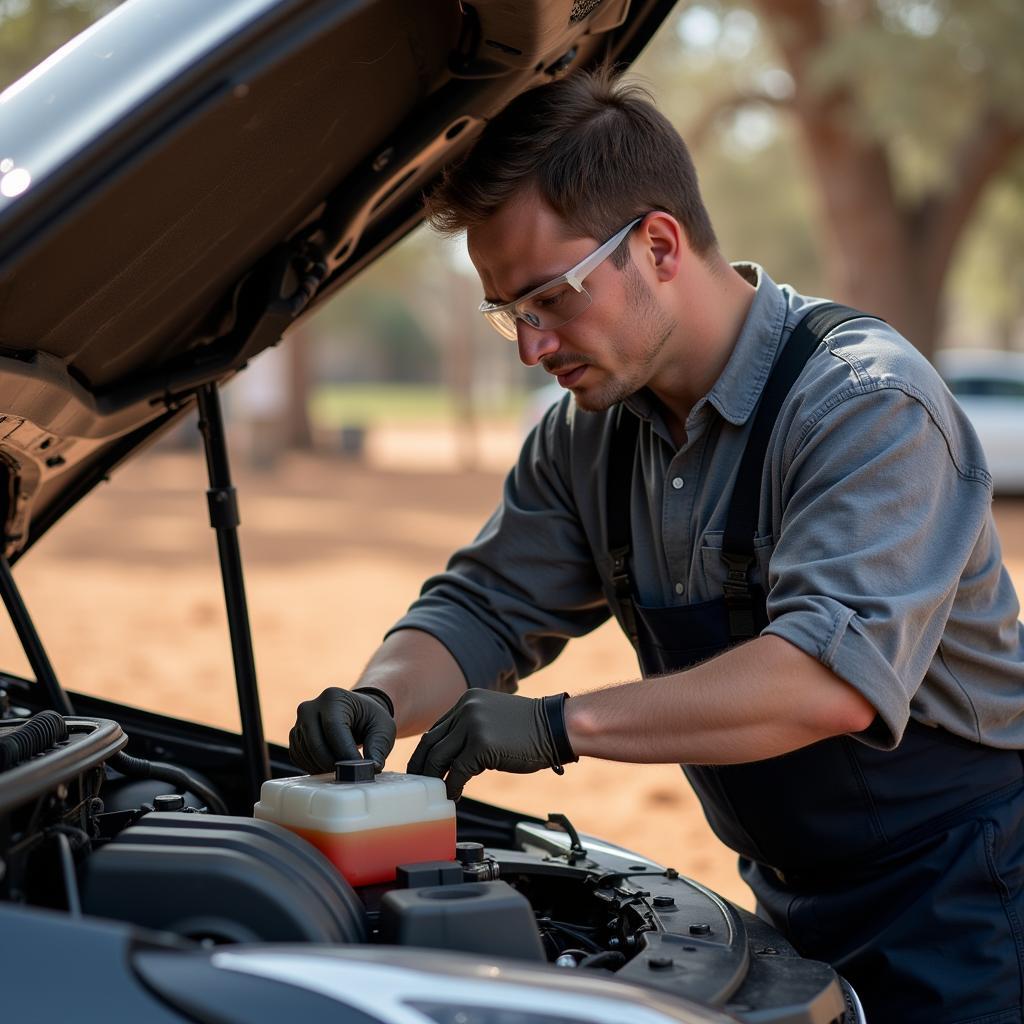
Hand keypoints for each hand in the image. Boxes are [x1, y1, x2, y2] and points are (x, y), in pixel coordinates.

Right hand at [289, 687, 395, 773]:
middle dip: (334, 764)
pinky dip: (314, 767)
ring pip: (306, 754)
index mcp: (333, 698)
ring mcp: (299, 722)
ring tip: (343, 769)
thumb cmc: (370, 718)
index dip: (345, 753)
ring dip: (324, 768)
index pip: (334, 729)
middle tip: (350, 775)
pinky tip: (330, 767)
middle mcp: (310, 707)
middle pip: (315, 744)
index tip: (358, 769)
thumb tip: (372, 768)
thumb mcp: (383, 727)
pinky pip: (299, 758)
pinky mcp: (295, 736)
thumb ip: (379, 747)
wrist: (356, 713)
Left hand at [407, 689, 575, 799]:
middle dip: (421, 765)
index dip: (426, 751)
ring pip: (440, 757)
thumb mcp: (493, 718)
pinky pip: (457, 771)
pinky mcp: (481, 744)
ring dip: (434, 778)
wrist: (556, 727)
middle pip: (431, 741)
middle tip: (418, 784)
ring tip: (435, 794)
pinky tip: (454, 795)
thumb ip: (471, 728)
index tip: (421, 767)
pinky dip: (452, 786)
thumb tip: (450, 754)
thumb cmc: (530, 729)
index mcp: (467, 700)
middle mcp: (466, 708)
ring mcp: (472, 725)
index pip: (437, 728)